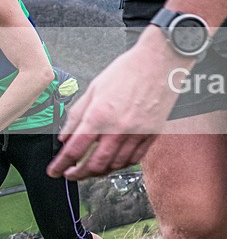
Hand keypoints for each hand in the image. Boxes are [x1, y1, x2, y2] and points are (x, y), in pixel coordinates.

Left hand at [48, 29, 190, 179]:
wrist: (160, 63)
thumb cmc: (128, 71)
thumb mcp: (94, 88)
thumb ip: (77, 114)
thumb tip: (66, 135)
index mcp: (100, 115)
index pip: (75, 149)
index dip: (61, 164)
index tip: (55, 171)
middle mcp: (118, 129)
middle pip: (95, 164)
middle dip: (78, 174)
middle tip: (71, 174)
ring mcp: (137, 134)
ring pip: (115, 165)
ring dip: (99, 172)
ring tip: (90, 170)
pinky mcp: (152, 134)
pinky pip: (134, 158)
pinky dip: (121, 165)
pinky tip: (113, 162)